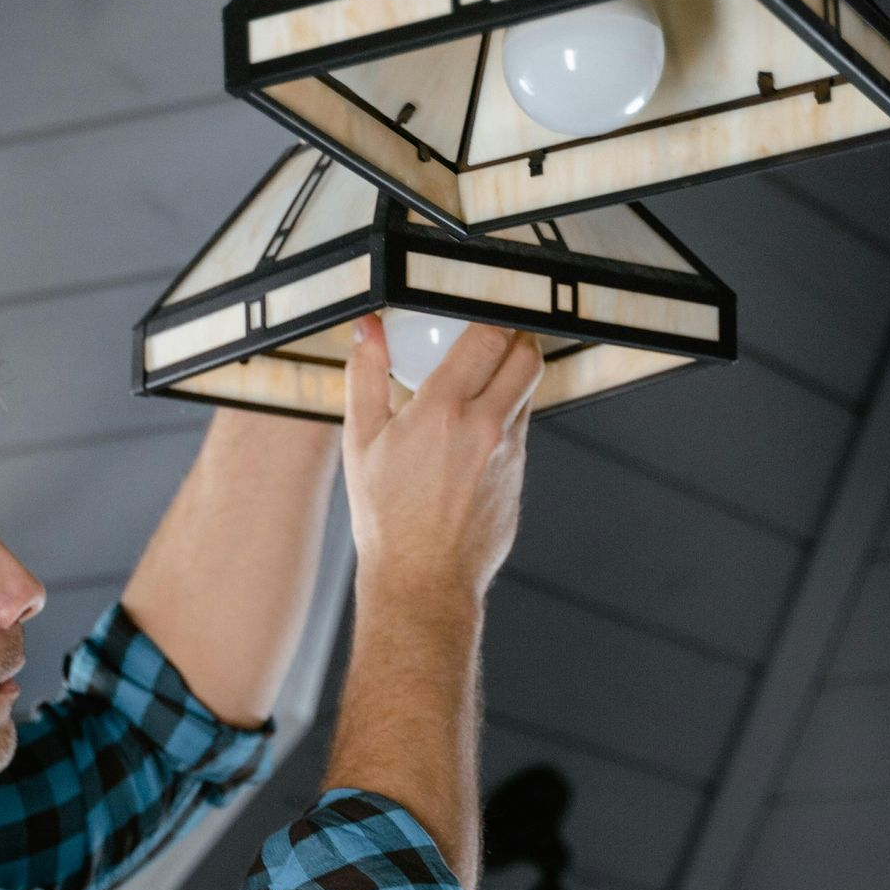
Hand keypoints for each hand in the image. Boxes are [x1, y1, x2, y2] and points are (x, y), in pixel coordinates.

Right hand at [341, 316, 541, 603]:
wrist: (421, 579)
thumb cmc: (384, 515)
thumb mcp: (360, 441)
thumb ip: (365, 375)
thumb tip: (368, 329)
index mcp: (444, 411)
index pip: (488, 338)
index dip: (489, 316)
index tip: (476, 309)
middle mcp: (486, 427)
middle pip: (526, 357)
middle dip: (515, 336)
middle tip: (492, 333)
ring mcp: (510, 454)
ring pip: (528, 392)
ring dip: (512, 375)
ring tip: (481, 376)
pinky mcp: (520, 477)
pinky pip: (520, 429)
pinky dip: (505, 415)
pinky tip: (475, 428)